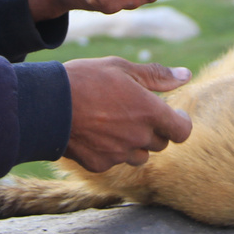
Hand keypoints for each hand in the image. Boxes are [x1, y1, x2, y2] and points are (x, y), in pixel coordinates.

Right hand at [62, 57, 193, 171]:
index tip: (171, 114)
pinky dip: (111, 150)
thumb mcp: (122, 68)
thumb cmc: (86, 80)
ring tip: (115, 122)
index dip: (179, 123)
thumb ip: (157, 75)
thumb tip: (186, 75)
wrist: (47, 105)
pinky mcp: (100, 164)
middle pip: (161, 143)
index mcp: (149, 112)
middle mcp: (138, 138)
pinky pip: (115, 161)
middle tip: (135, 111)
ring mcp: (119, 154)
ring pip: (140, 156)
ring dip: (135, 143)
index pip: (182, 131)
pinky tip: (96, 133)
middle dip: (154, 129)